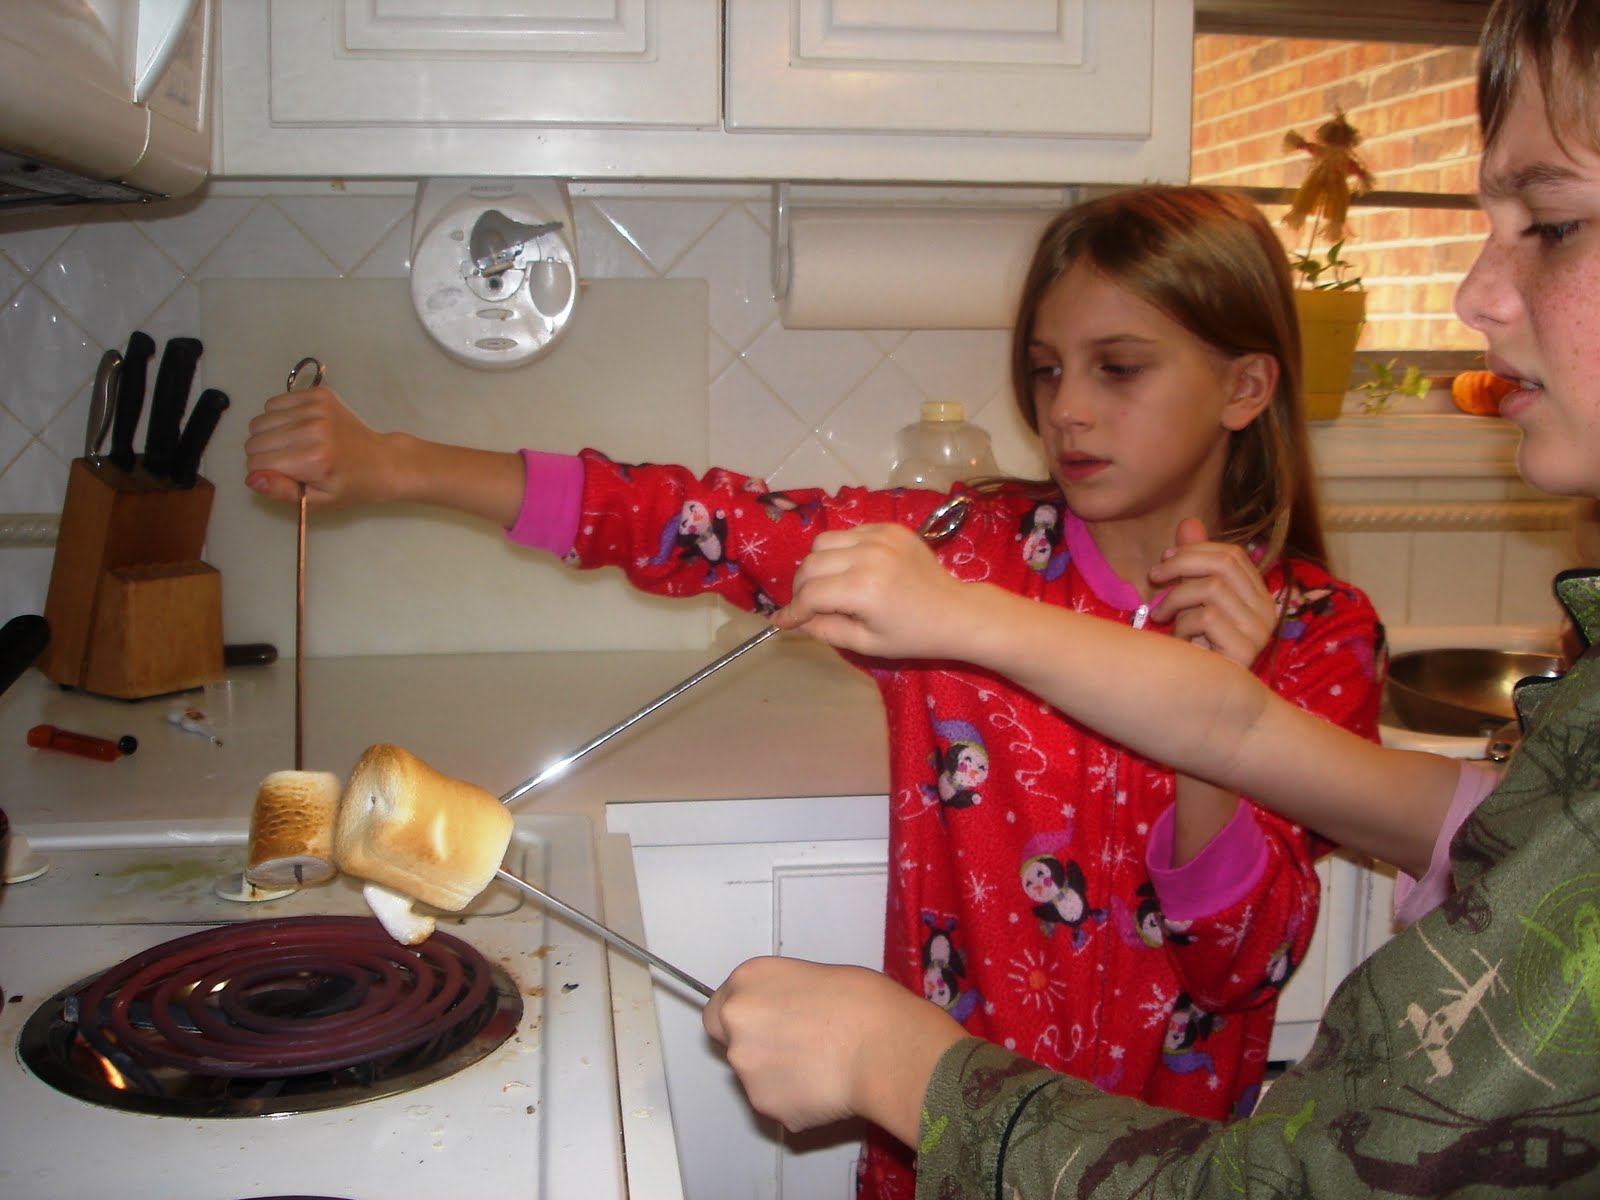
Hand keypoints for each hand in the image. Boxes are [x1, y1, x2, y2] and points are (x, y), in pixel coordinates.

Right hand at [243, 386, 396, 507]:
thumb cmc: (348, 485)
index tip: (282, 475)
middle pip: (255, 440)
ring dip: (270, 434)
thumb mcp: (317, 500)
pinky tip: (298, 427)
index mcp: (313, 459)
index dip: (264, 473)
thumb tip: (252, 478)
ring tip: (294, 444)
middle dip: (264, 454)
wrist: (380, 461)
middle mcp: (313, 428)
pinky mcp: (318, 394)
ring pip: (261, 420)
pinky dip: (279, 416)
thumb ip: (281, 490)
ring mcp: (316, 407)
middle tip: (289, 460)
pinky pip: (274, 403)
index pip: (256, 462)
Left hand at [703, 956, 963, 1142]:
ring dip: (778, 1076)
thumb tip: (784, 1015)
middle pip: (731, 1043)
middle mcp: (737, 1022)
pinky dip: (795, 1101)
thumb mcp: (813, 976)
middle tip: (798, 1049)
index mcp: (747, 981)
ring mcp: (746, 1068)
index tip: (764, 1026)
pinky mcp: (765, 1106)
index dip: (743, 1020)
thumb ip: (781, 997)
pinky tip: (827, 1088)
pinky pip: (777, 1105)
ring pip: (755, 1077)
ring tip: (822, 1068)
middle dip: (757, 1048)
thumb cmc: (864, 1003)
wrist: (883, 1047)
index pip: (719, 1009)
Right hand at [772, 523, 977, 658]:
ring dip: (816, 564)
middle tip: (805, 606)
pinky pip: (847, 533)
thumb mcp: (866, 644)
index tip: (781, 622)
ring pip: (823, 542)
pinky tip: (849, 569)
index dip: (791, 611)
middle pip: (811, 564)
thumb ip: (826, 631)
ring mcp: (880, 536)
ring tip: (825, 585)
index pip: (810, 595)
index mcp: (864, 589)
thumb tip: (798, 620)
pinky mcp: (889, 527)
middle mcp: (869, 555)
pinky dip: (839, 551)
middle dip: (800, 587)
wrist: (955, 612)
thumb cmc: (913, 635)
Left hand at [1146, 518, 1276, 668]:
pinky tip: (1176, 641)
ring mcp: (1259, 632)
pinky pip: (1206, 617)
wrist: (1195, 697)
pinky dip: (1181, 625)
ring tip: (1161, 616)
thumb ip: (1193, 562)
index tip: (1164, 559)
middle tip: (1154, 578)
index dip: (1195, 550)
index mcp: (1257, 596)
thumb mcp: (1190, 598)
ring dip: (1176, 598)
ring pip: (1212, 588)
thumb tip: (1189, 521)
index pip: (1232, 555)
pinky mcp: (1245, 651)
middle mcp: (1266, 611)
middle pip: (1224, 564)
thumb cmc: (1192, 646)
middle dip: (1181, 564)